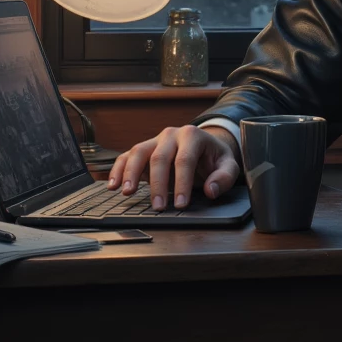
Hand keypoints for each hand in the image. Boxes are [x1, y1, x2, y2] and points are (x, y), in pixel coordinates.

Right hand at [108, 125, 240, 208]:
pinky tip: (113, 185)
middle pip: (160, 157)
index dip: (182, 183)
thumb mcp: (228, 165)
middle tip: (159, 207)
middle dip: (158, 184)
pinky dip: (118, 170)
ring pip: (138, 152)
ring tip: (127, 192)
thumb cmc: (214, 158)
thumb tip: (210, 190)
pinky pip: (127, 156)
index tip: (181, 204)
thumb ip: (224, 177)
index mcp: (192, 135)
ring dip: (131, 173)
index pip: (184, 160)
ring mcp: (155, 140)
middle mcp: (171, 135)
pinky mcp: (144, 149)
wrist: (205, 146)